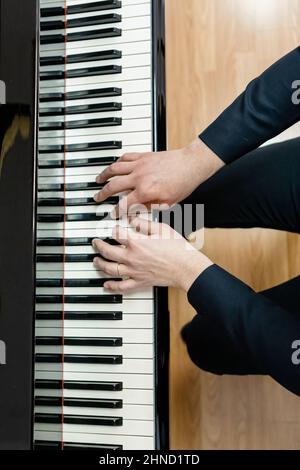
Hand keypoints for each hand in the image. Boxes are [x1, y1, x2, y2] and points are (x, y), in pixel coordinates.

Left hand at [92, 217, 212, 292]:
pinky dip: (112, 287)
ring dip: (100, 264)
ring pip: (110, 269)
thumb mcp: (161, 228)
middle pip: (108, 251)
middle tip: (95, 243)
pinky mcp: (140, 282)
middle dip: (98, 246)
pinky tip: (106, 285)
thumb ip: (145, 224)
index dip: (113, 229)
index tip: (112, 228)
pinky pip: (122, 286)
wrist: (186, 267)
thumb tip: (133, 220)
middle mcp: (132, 257)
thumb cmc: (177, 248)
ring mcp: (134, 271)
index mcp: (136, 242)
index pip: (117, 233)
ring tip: (96, 261)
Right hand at [94, 138, 223, 216]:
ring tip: (98, 180)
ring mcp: (140, 165)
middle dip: (103, 194)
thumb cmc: (183, 184)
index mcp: (146, 192)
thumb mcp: (167, 203)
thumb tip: (138, 211)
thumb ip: (150, 207)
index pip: (124, 204)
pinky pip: (125, 157)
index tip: (112, 214)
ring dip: (104, 175)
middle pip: (113, 186)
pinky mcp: (143, 156)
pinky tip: (114, 166)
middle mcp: (139, 177)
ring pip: (115, 169)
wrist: (191, 165)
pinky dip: (117, 162)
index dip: (116, 211)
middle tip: (97, 198)